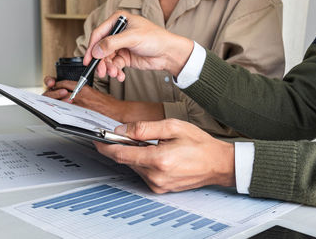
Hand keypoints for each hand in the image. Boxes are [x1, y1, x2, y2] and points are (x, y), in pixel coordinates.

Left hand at [42, 76, 123, 120]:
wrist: (117, 112)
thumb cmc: (109, 104)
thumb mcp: (94, 93)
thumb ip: (82, 92)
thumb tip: (73, 95)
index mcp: (83, 87)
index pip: (64, 83)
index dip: (56, 85)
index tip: (54, 87)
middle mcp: (80, 94)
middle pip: (58, 91)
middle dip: (52, 93)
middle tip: (50, 96)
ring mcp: (79, 104)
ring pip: (60, 100)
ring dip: (54, 101)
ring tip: (52, 104)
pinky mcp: (80, 112)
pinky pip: (66, 110)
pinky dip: (61, 109)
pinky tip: (60, 111)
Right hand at [83, 11, 194, 80]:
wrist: (169, 53)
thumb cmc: (155, 38)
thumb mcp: (132, 38)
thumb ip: (112, 43)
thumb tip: (96, 51)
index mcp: (118, 21)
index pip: (99, 33)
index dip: (92, 47)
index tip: (88, 59)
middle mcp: (117, 33)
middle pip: (101, 48)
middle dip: (101, 61)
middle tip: (101, 71)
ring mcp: (121, 45)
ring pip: (107, 59)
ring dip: (109, 68)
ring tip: (114, 74)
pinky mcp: (125, 57)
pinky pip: (115, 65)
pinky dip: (116, 71)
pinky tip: (120, 75)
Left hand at [93, 119, 235, 192]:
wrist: (218, 164)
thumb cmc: (199, 144)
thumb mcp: (172, 127)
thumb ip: (144, 128)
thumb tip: (122, 130)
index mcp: (159, 160)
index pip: (121, 154)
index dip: (106, 146)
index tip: (97, 139)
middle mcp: (156, 176)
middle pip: (126, 160)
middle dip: (122, 147)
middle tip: (123, 134)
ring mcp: (158, 185)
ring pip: (134, 166)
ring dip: (134, 154)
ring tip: (151, 144)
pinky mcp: (160, 188)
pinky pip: (143, 173)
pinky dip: (144, 162)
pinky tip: (156, 154)